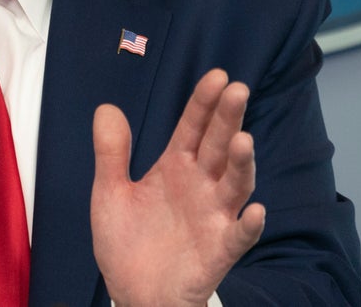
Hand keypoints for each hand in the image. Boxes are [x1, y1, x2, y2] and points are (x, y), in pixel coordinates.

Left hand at [91, 69, 264, 306]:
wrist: (133, 295)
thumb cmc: (127, 244)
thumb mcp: (110, 195)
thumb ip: (111, 153)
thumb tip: (106, 108)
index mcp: (175, 167)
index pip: (193, 127)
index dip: (203, 102)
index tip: (217, 75)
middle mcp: (200, 185)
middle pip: (218, 146)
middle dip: (228, 119)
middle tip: (237, 90)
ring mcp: (213, 216)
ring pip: (234, 185)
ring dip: (241, 164)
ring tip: (242, 141)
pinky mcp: (220, 250)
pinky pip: (238, 236)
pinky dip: (248, 225)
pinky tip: (254, 211)